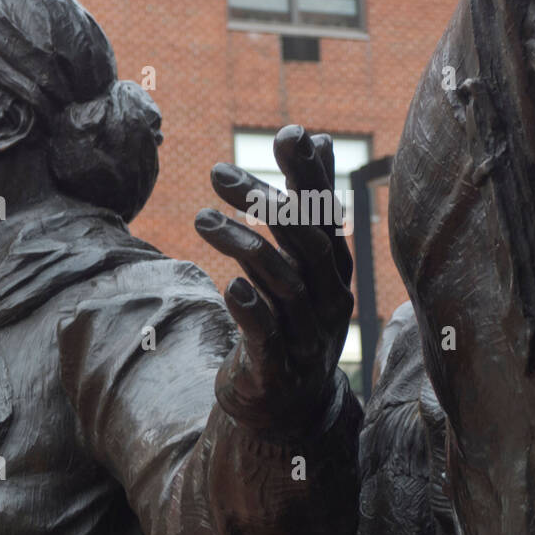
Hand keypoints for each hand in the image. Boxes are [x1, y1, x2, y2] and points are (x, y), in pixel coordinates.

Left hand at [195, 125, 354, 435]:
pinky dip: (252, 309)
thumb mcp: (304, 260)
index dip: (310, 173)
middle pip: (305, 241)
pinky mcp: (278, 367)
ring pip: (283, 283)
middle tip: (218, 171)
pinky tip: (230, 284)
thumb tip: (321, 134)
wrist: (288, 402)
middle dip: (266, 201)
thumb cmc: (292, 318)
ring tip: (201, 218)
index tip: (289, 132)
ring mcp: (307, 334)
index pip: (325, 211)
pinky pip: (268, 335)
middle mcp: (328, 297)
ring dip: (243, 246)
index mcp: (333, 267)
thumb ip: (309, 201)